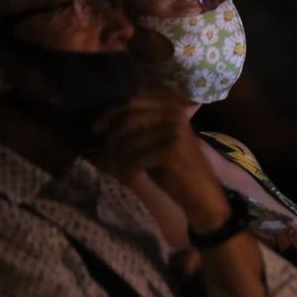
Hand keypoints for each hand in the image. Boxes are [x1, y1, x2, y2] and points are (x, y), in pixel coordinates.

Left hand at [93, 93, 225, 225]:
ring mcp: (174, 132)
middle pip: (127, 119)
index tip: (96, 129)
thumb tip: (103, 123)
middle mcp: (174, 115)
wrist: (201, 194)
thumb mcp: (156, 141)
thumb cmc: (175, 168)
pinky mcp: (172, 152)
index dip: (109, 114)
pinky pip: (135, 158)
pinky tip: (130, 177)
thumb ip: (137, 127)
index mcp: (170, 108)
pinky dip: (128, 170)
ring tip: (122, 169)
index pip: (131, 102)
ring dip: (119, 158)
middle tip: (110, 154)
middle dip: (113, 138)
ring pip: (129, 141)